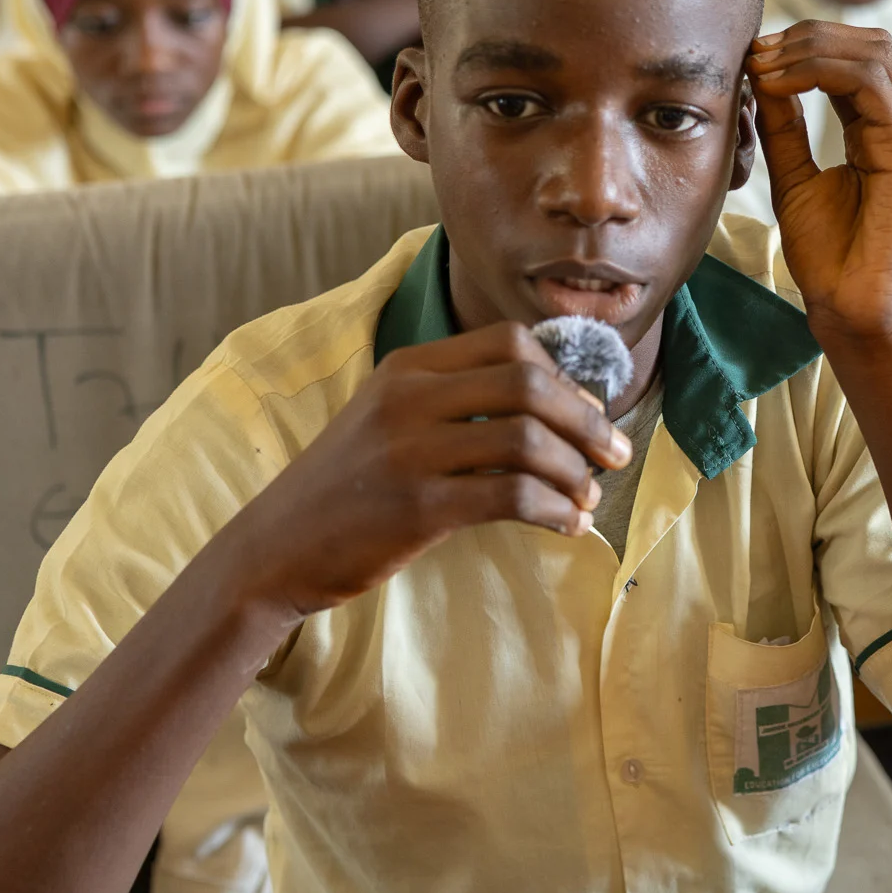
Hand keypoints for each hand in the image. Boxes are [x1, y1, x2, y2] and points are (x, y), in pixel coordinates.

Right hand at [221, 322, 628, 619]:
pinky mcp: (417, 508)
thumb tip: (558, 407)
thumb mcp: (389, 419)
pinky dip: (555, 511)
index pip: (510, 342)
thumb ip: (455, 400)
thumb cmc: (348, 489)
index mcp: (408, 367)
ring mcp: (411, 451)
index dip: (565, 375)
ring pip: (528, 441)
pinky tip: (567, 525)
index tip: (590, 411)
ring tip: (590, 499)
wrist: (274, 550)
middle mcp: (409, 398)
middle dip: (588, 421)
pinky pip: (512, 496)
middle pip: (530, 384)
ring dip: (576, 472)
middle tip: (617, 454)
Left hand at [747, 20, 891, 347]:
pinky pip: (869, 82)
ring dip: (810, 47)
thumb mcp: (794, 182)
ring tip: (763, 65)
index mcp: (882, 135)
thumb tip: (761, 81)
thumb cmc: (834, 266)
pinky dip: (819, 71)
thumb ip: (785, 131)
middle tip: (756, 52)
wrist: (862, 320)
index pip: (854, 62)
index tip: (752, 59)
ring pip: (874, 51)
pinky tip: (778, 85)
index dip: (803, 48)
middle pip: (870, 43)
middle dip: (808, 36)